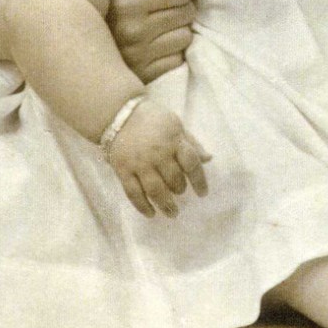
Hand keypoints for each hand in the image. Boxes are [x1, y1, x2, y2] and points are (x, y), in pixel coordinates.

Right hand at [107, 0, 194, 82]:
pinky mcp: (145, 76)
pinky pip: (178, 58)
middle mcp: (134, 30)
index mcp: (127, 1)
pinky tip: (156, 44)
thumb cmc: (101, 6)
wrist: (75, 50)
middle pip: (187, 11)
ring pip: (185, 35)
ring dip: (178, 28)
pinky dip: (172, 50)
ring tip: (161, 24)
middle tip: (167, 4)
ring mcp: (140, 56)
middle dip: (181, 5)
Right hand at [107, 98, 209, 217]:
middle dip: (179, 189)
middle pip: (174, 180)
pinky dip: (143, 207)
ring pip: (156, 191)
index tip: (203, 193)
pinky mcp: (123, 170)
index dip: (200, 181)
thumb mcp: (175, 125)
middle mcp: (157, 153)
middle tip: (180, 192)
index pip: (191, 163)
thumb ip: (191, 143)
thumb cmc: (152, 119)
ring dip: (166, 205)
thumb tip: (209, 159)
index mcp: (173, 140)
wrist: (118, 113)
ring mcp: (139, 163)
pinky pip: (133, 194)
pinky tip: (151, 213)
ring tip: (172, 212)